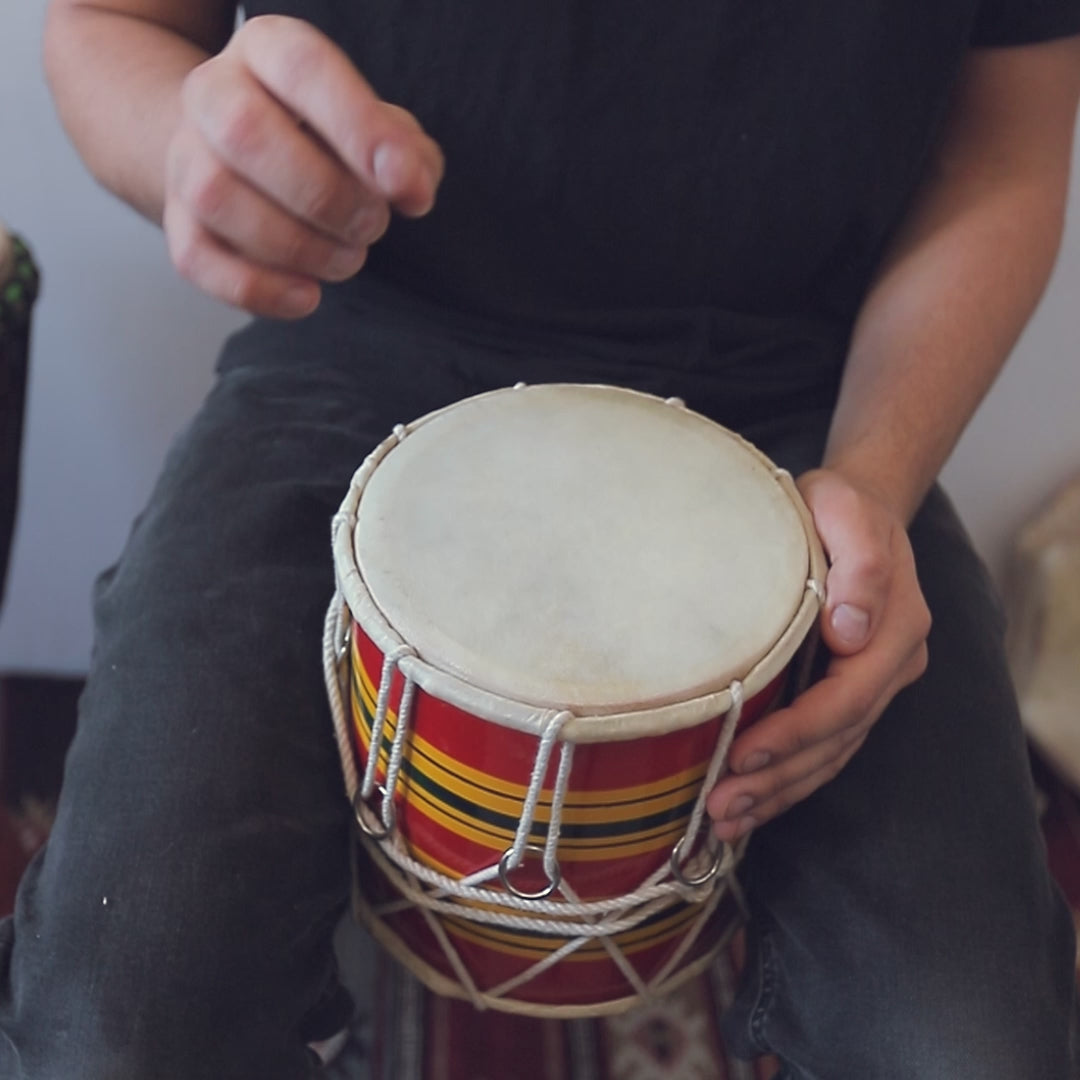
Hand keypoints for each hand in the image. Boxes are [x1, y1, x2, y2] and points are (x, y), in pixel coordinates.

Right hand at [163, 15, 443, 317]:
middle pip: (246, 132)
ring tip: (347, 259)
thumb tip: (413, 189)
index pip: (304, 68)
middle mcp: (212, 92)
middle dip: (326, 197)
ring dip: (298, 246)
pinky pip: (196, 259)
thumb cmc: (324, 141)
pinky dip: (259, 289)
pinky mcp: (177, 222)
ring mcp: (185, 158)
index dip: (359, 128)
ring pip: (216, 198)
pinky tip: (307, 296)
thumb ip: (406, 152)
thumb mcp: (375, 129)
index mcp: (268, 50)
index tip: (405, 186)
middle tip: (373, 227)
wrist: (240, 154)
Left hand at [705, 468, 930, 841]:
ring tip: (725, 821)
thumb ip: (862, 566)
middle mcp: (889, 665)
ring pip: (829, 755)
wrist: (856, 508)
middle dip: (777, 778)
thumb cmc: (841, 507)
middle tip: (720, 808)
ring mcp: (872, 684)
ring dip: (778, 792)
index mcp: (895, 630)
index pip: (846, 699)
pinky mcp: (847, 692)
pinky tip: (750, 802)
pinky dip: (787, 778)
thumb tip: (851, 632)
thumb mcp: (847, 511)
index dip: (796, 733)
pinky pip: (822, 747)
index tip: (743, 755)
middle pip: (835, 741)